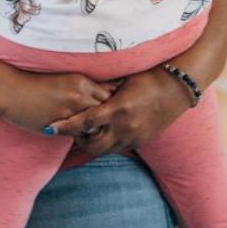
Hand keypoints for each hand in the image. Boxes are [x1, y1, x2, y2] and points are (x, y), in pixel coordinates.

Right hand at [0, 68, 113, 133]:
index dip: (115, 100)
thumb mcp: (61, 80)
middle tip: (117, 123)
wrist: (9, 90)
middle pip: (110, 106)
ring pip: (99, 122)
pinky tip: (88, 139)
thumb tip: (93, 101)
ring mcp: (72, 109)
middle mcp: (80, 93)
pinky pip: (82, 133)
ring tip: (106, 134)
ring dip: (101, 127)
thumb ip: (79, 90)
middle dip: (113, 115)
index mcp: (81, 80)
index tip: (118, 107)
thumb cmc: (32, 84)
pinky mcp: (61, 124)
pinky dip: (86, 136)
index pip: (110, 90)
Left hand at [46, 67, 191, 153]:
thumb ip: (102, 89)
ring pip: (104, 150)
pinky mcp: (141, 142)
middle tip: (70, 130)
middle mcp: (126, 127)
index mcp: (119, 108)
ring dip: (92, 144)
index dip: (65, 126)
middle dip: (78, 140)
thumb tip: (80, 88)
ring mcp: (134, 137)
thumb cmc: (147, 77)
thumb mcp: (123, 80)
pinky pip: (118, 149)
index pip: (85, 122)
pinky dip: (107, 144)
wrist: (177, 89)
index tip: (50, 127)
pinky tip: (103, 133)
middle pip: (92, 145)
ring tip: (85, 132)